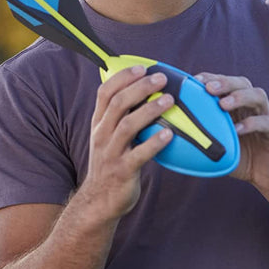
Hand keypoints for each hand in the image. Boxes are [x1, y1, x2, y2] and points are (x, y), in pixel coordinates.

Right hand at [82, 66, 173, 218]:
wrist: (99, 201)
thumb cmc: (112, 163)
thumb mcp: (109, 138)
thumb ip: (121, 117)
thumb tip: (146, 93)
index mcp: (99, 124)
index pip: (105, 93)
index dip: (122, 77)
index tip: (141, 67)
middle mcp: (102, 135)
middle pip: (118, 104)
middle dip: (140, 88)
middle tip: (161, 78)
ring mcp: (111, 154)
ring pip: (127, 126)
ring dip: (149, 111)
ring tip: (169, 101)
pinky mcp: (122, 172)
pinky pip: (139, 155)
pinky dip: (154, 144)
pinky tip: (169, 135)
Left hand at [196, 73, 268, 192]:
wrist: (266, 176)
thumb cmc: (237, 157)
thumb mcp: (214, 144)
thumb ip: (195, 136)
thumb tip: (162, 135)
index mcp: (236, 105)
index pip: (224, 83)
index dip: (209, 78)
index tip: (192, 80)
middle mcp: (252, 106)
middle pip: (241, 83)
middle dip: (224, 82)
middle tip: (208, 88)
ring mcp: (266, 117)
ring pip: (258, 96)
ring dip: (239, 97)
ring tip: (223, 104)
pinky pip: (265, 123)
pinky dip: (251, 124)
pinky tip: (237, 130)